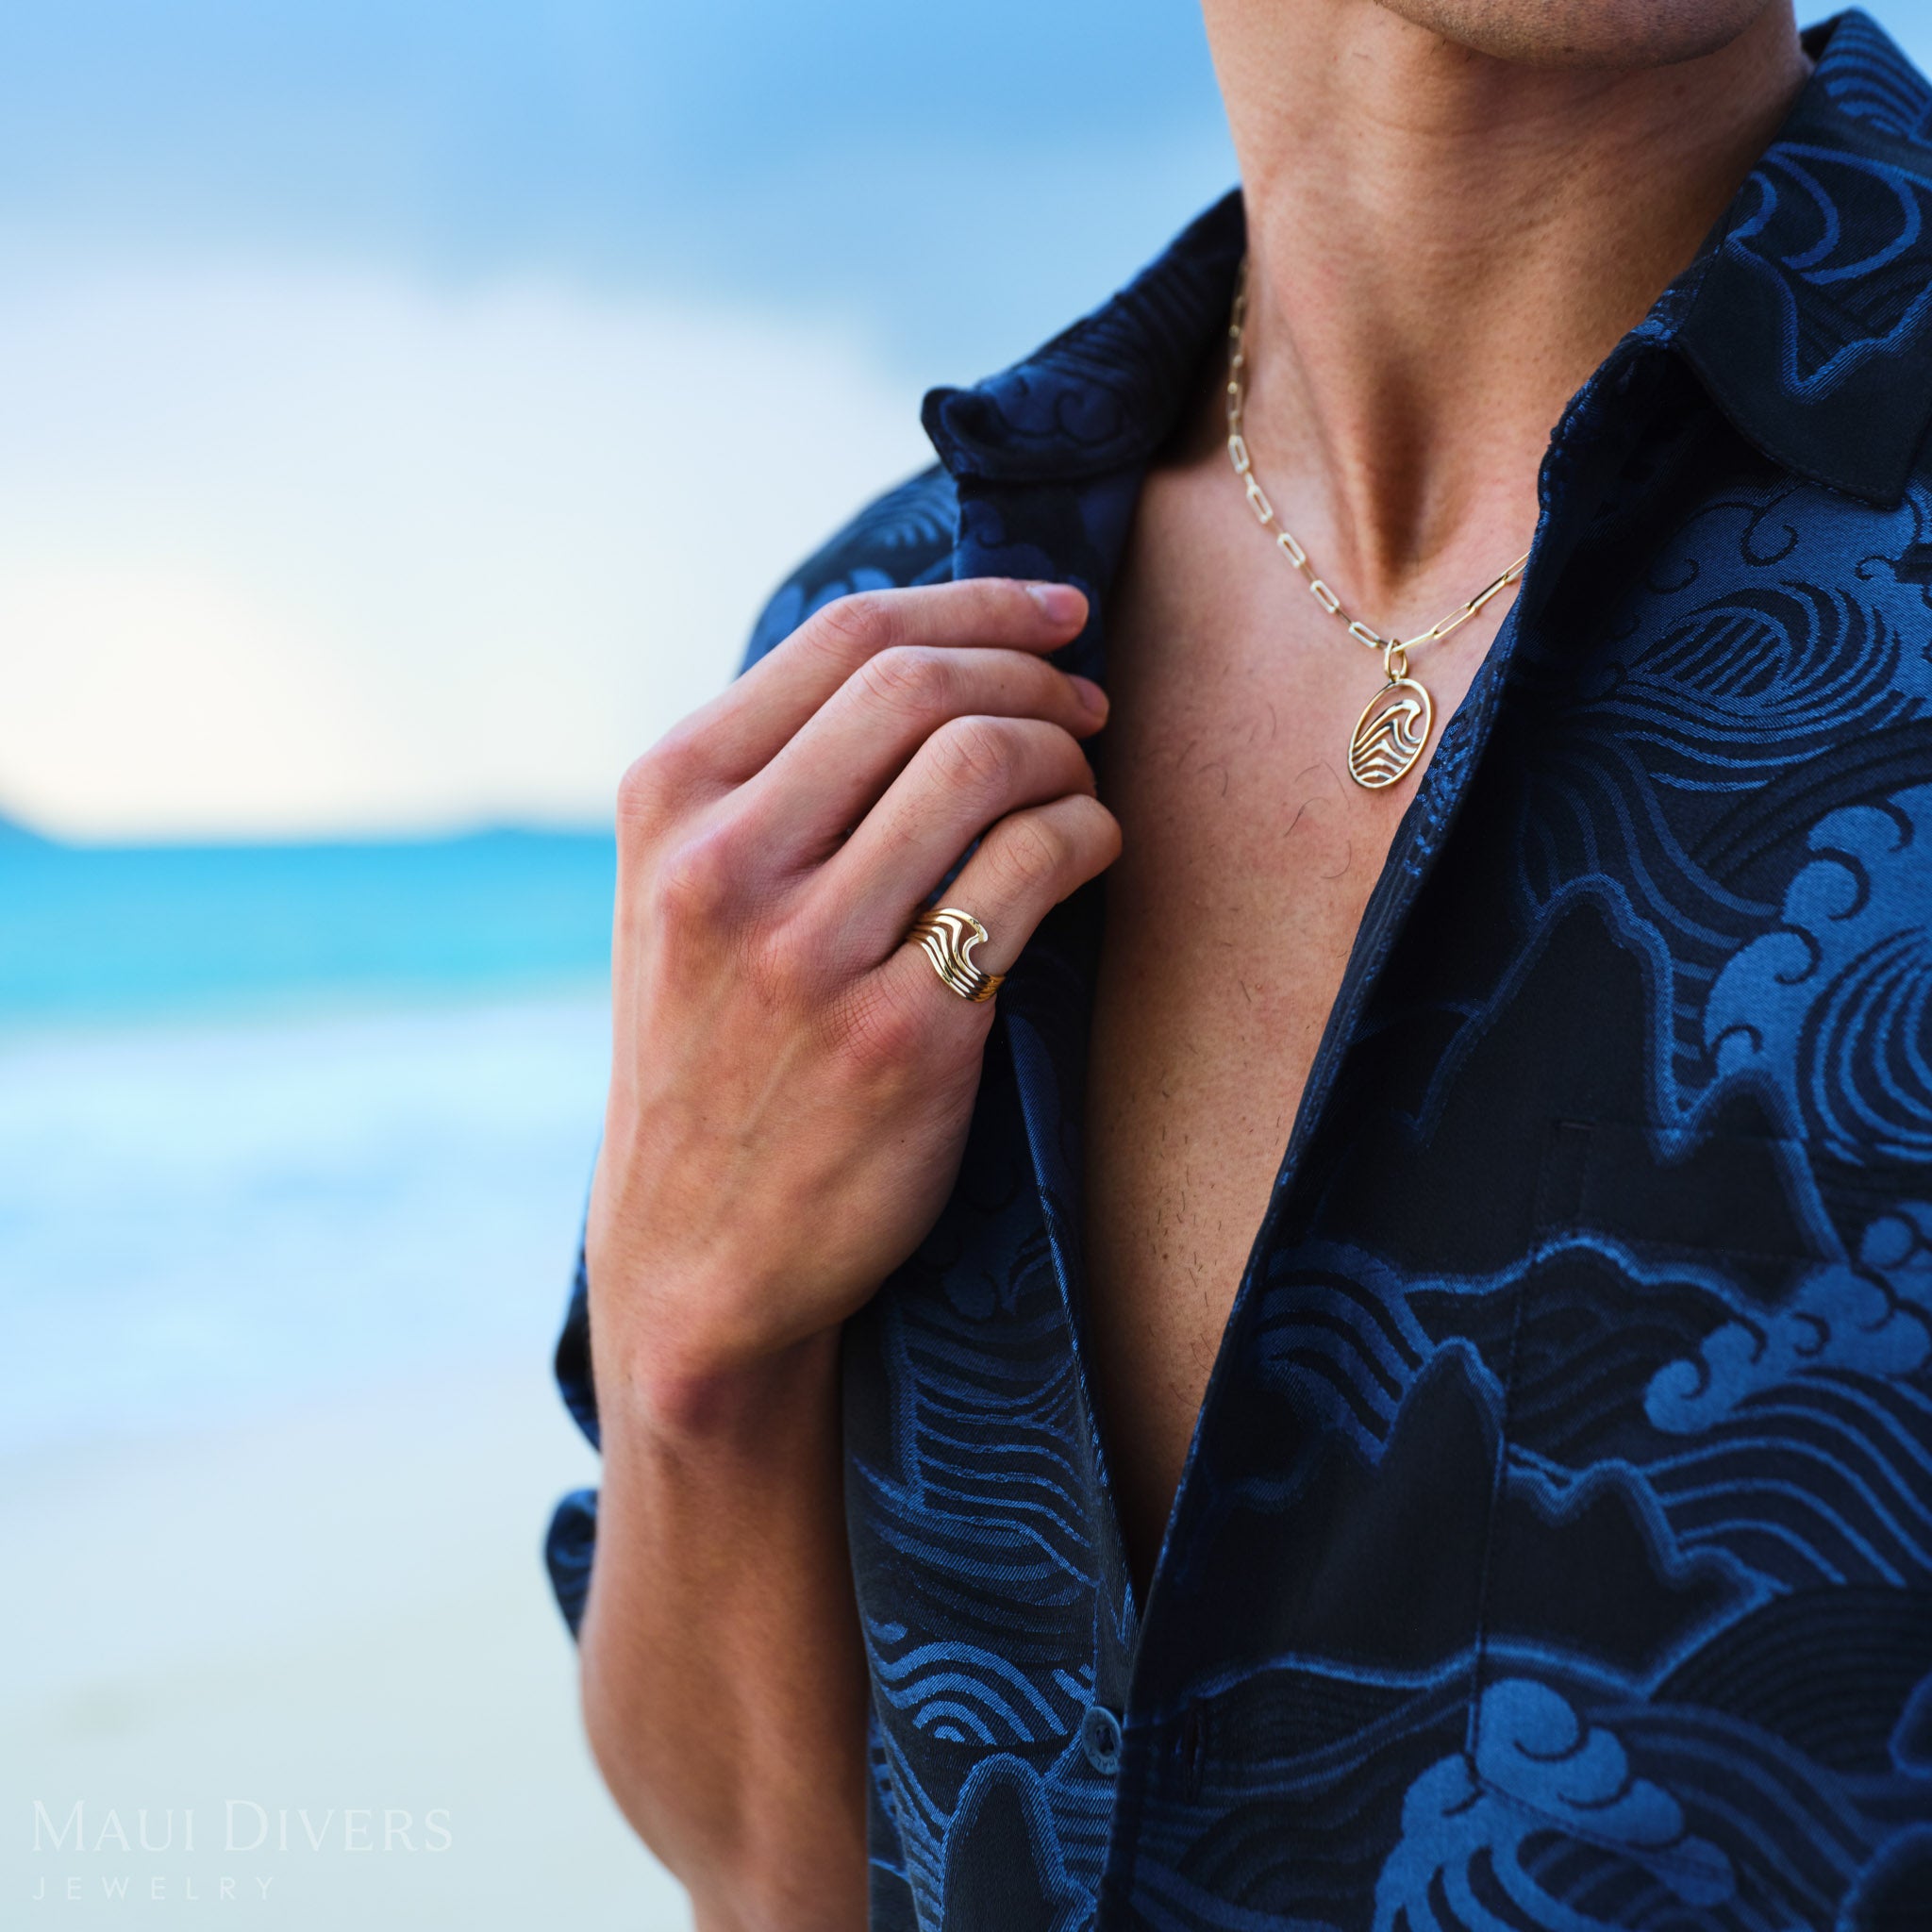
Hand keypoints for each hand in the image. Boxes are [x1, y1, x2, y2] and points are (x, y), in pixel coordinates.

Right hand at [587, 578, 1119, 1424]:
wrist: (696, 1255)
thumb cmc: (710, 1058)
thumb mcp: (678, 900)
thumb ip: (767, 781)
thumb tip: (931, 662)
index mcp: (668, 804)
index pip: (844, 637)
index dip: (974, 602)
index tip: (1054, 611)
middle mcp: (725, 865)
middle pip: (922, 685)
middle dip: (1034, 672)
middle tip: (1085, 704)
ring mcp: (810, 953)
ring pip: (983, 763)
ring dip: (1067, 754)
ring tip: (1083, 785)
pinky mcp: (901, 1036)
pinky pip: (1030, 871)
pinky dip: (1088, 836)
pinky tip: (1093, 853)